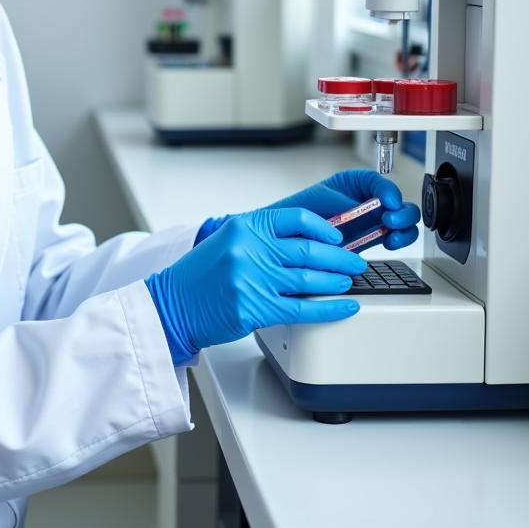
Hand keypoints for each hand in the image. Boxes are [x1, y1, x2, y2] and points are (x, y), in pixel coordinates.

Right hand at [146, 208, 364, 364]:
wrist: (172, 304)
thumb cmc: (201, 276)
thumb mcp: (228, 242)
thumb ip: (263, 239)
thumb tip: (308, 244)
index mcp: (244, 226)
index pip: (297, 219)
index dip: (325, 229)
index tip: (338, 238)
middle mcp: (250, 249)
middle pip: (310, 250)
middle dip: (341, 258)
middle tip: (356, 263)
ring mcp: (253, 278)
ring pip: (311, 279)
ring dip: (338, 281)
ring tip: (349, 282)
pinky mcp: (256, 307)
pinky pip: (304, 307)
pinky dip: (331, 308)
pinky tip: (346, 307)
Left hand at [264, 169, 419, 252]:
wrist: (289, 234)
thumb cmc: (300, 209)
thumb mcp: (318, 198)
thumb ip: (338, 201)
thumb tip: (356, 207)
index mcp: (356, 184)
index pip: (380, 182)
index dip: (388, 191)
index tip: (388, 202)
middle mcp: (368, 201)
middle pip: (399, 202)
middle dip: (401, 211)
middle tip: (390, 220)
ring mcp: (372, 220)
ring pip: (404, 221)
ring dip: (404, 227)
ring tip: (391, 235)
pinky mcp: (373, 239)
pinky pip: (396, 238)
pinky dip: (399, 240)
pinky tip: (389, 243)